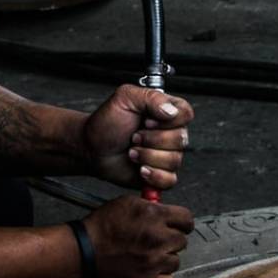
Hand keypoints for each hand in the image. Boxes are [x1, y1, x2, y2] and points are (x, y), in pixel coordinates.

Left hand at [78, 85, 194, 191]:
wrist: (92, 147)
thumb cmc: (107, 122)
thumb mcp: (125, 98)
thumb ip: (151, 97)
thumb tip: (171, 110)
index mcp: (166, 111)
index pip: (186, 114)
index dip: (168, 121)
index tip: (147, 121)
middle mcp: (170, 133)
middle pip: (181, 139)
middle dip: (152, 140)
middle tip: (134, 137)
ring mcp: (166, 154)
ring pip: (174, 160)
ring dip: (147, 157)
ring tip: (132, 151)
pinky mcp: (160, 174)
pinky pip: (169, 180)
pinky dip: (153, 175)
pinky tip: (140, 168)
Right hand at [84, 194, 194, 277]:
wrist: (83, 254)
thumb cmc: (99, 229)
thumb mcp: (125, 204)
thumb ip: (150, 205)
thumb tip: (164, 209)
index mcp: (154, 216)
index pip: (187, 219)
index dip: (181, 223)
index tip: (177, 226)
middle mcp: (158, 238)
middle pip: (182, 241)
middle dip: (170, 240)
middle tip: (155, 242)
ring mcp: (154, 262)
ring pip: (175, 261)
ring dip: (164, 259)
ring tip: (146, 256)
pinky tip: (147, 270)